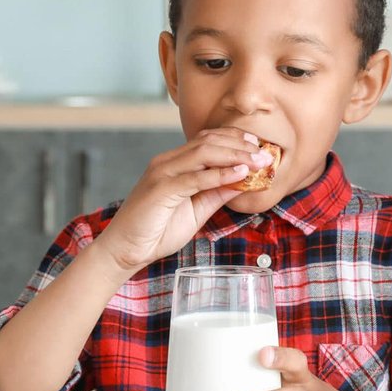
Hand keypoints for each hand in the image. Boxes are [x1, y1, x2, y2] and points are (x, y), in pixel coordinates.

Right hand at [96, 128, 272, 274]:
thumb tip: (243, 181)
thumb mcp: (196, 211)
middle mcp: (167, 162)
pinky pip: (195, 177)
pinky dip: (220, 174)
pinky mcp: (160, 189)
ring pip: (204, 153)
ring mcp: (162, 173)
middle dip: (241, 145)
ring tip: (259, 161)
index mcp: (174, 163)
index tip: (259, 147)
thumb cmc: (156, 232)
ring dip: (236, 155)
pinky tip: (239, 174)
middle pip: (209, 141)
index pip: (208, 140)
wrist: (125, 251)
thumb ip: (216, 194)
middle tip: (267, 153)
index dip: (235, 139)